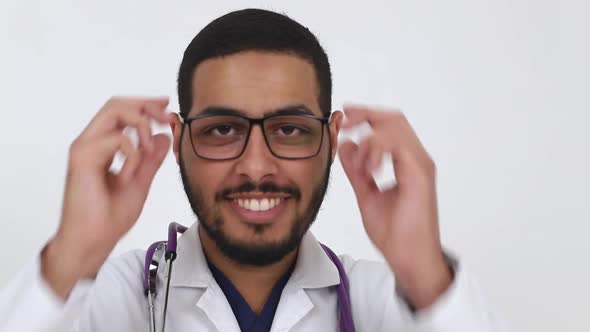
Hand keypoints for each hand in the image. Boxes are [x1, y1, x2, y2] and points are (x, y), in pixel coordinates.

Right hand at [42, 97, 170, 298]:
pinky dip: (132, 155)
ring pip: (114, 112)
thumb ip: (151, 159)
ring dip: (141, 125)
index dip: (146, 104)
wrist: (93, 241)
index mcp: (103, 147)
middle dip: (146, 105)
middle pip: (116, 104)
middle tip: (166, 117)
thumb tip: (164, 137)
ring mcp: (84, 148)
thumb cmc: (109, 217)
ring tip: (149, 149)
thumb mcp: (141, 181)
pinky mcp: (82, 158)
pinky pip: (116, 139)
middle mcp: (91, 142)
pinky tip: (129, 176)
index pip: (122, 112)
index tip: (167, 106)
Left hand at [338, 105, 451, 308]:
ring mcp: (420, 165)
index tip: (344, 116)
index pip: (389, 126)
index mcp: (406, 162)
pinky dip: (376, 151)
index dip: (367, 115)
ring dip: (368, 136)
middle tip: (343, 121)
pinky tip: (367, 170)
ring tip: (356, 157)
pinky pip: (397, 146)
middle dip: (366, 115)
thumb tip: (345, 145)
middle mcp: (416, 159)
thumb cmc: (395, 234)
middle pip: (394, 119)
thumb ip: (356, 170)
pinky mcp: (419, 174)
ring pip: (395, 128)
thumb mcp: (366, 194)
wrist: (409, 258)